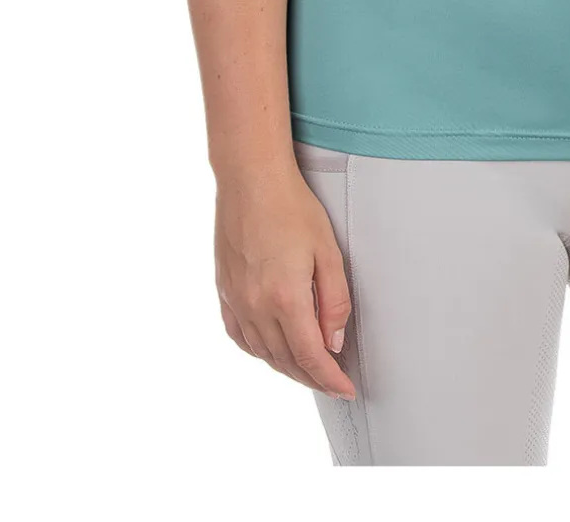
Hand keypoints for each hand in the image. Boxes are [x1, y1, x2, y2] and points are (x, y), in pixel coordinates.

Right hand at [214, 165, 356, 397]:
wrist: (250, 179)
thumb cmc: (292, 207)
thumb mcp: (328, 251)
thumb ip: (335, 301)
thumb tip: (334, 342)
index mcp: (285, 298)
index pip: (310, 357)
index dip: (329, 379)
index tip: (345, 389)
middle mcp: (256, 307)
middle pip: (286, 361)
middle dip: (312, 378)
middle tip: (333, 382)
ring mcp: (236, 301)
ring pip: (262, 353)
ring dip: (287, 367)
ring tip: (308, 369)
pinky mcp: (224, 291)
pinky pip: (240, 336)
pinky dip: (259, 350)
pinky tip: (271, 349)